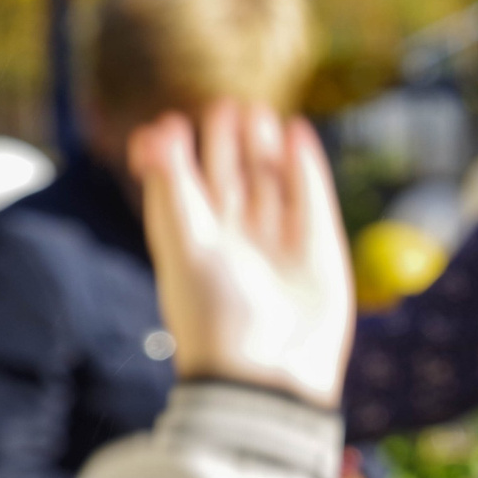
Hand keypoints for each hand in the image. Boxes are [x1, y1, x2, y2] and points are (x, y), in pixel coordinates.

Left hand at [129, 101, 353, 407]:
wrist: (269, 372)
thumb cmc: (216, 314)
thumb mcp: (185, 246)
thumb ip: (173, 188)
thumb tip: (157, 133)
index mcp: (195, 244)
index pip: (186, 189)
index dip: (181, 156)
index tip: (174, 122)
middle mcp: (237, 242)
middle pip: (231, 181)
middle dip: (228, 145)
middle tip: (227, 105)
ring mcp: (280, 245)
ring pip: (271, 186)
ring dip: (265, 150)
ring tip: (260, 114)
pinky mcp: (320, 249)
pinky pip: (311, 198)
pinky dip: (304, 166)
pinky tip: (297, 133)